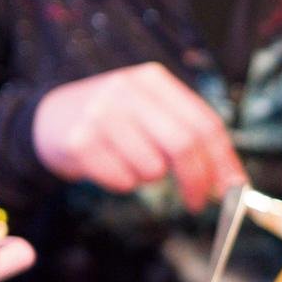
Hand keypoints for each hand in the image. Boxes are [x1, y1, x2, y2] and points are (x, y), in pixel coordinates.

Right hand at [32, 63, 245, 211]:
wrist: (48, 119)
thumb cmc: (111, 120)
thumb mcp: (147, 110)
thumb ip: (186, 133)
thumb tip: (227, 179)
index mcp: (153, 80)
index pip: (204, 122)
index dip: (223, 160)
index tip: (233, 188)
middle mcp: (127, 90)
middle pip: (183, 144)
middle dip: (197, 180)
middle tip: (197, 202)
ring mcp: (101, 115)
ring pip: (152, 168)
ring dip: (148, 178)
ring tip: (128, 161)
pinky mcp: (80, 142)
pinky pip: (122, 181)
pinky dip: (122, 183)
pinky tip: (107, 164)